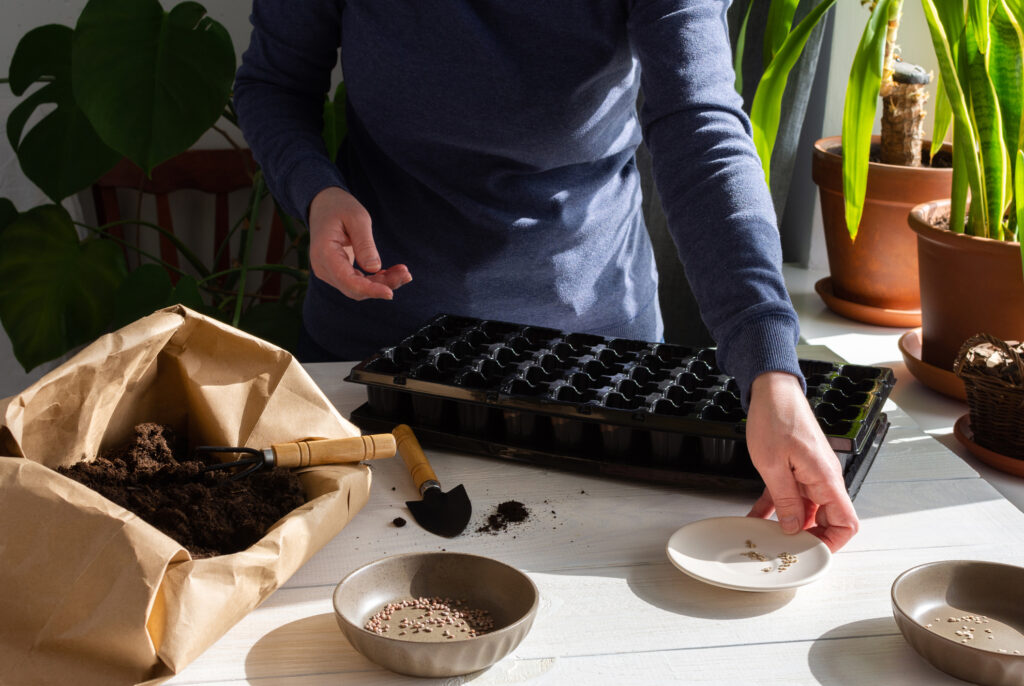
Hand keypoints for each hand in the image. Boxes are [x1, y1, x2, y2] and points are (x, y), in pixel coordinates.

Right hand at [308, 186, 411, 299]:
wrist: (324, 204)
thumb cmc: (340, 207)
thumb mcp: (356, 218)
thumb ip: (365, 244)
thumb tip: (374, 268)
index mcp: (324, 253)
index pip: (347, 281)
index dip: (369, 290)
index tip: (390, 293)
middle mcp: (323, 268)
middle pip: (354, 288)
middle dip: (381, 286)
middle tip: (406, 275)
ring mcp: (329, 272)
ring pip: (358, 288)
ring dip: (382, 283)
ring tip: (404, 273)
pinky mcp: (338, 272)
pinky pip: (358, 282)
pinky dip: (376, 280)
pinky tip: (393, 272)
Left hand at [745, 371, 858, 551]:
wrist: (772, 390)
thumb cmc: (776, 418)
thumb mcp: (773, 465)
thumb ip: (785, 500)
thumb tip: (794, 528)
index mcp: (825, 479)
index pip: (846, 522)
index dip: (833, 542)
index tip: (811, 552)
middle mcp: (823, 478)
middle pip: (827, 519)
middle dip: (807, 537)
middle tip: (784, 548)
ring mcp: (810, 473)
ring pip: (805, 509)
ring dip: (788, 523)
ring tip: (766, 536)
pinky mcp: (796, 468)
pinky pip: (789, 495)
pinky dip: (774, 507)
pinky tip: (756, 516)